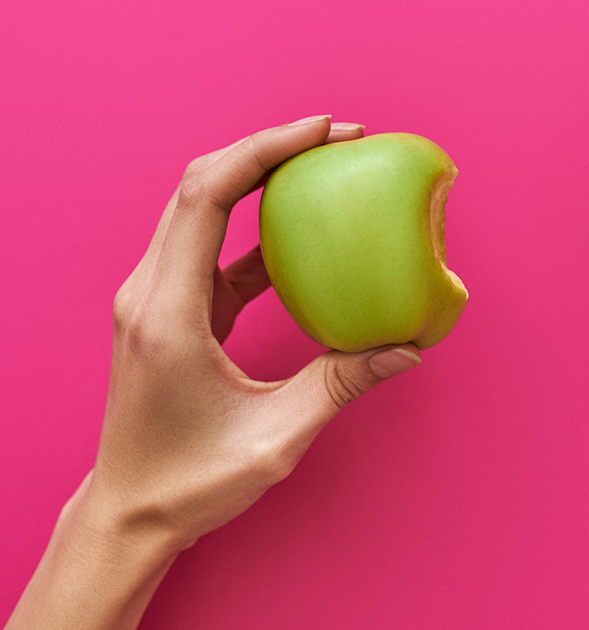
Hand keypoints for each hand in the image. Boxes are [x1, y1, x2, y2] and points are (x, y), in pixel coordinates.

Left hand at [7, 116, 422, 629]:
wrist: (130, 511)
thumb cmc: (189, 482)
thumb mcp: (274, 439)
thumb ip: (341, 385)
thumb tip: (407, 347)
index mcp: (169, 313)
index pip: (207, 196)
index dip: (265, 149)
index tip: (324, 130)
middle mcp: (151, 291)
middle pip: (201, 183)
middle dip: (269, 147)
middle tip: (338, 137)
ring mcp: (157, 297)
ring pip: (202, 206)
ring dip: (260, 176)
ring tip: (325, 166)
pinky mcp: (173, 309)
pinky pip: (215, 247)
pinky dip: (258, 226)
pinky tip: (304, 232)